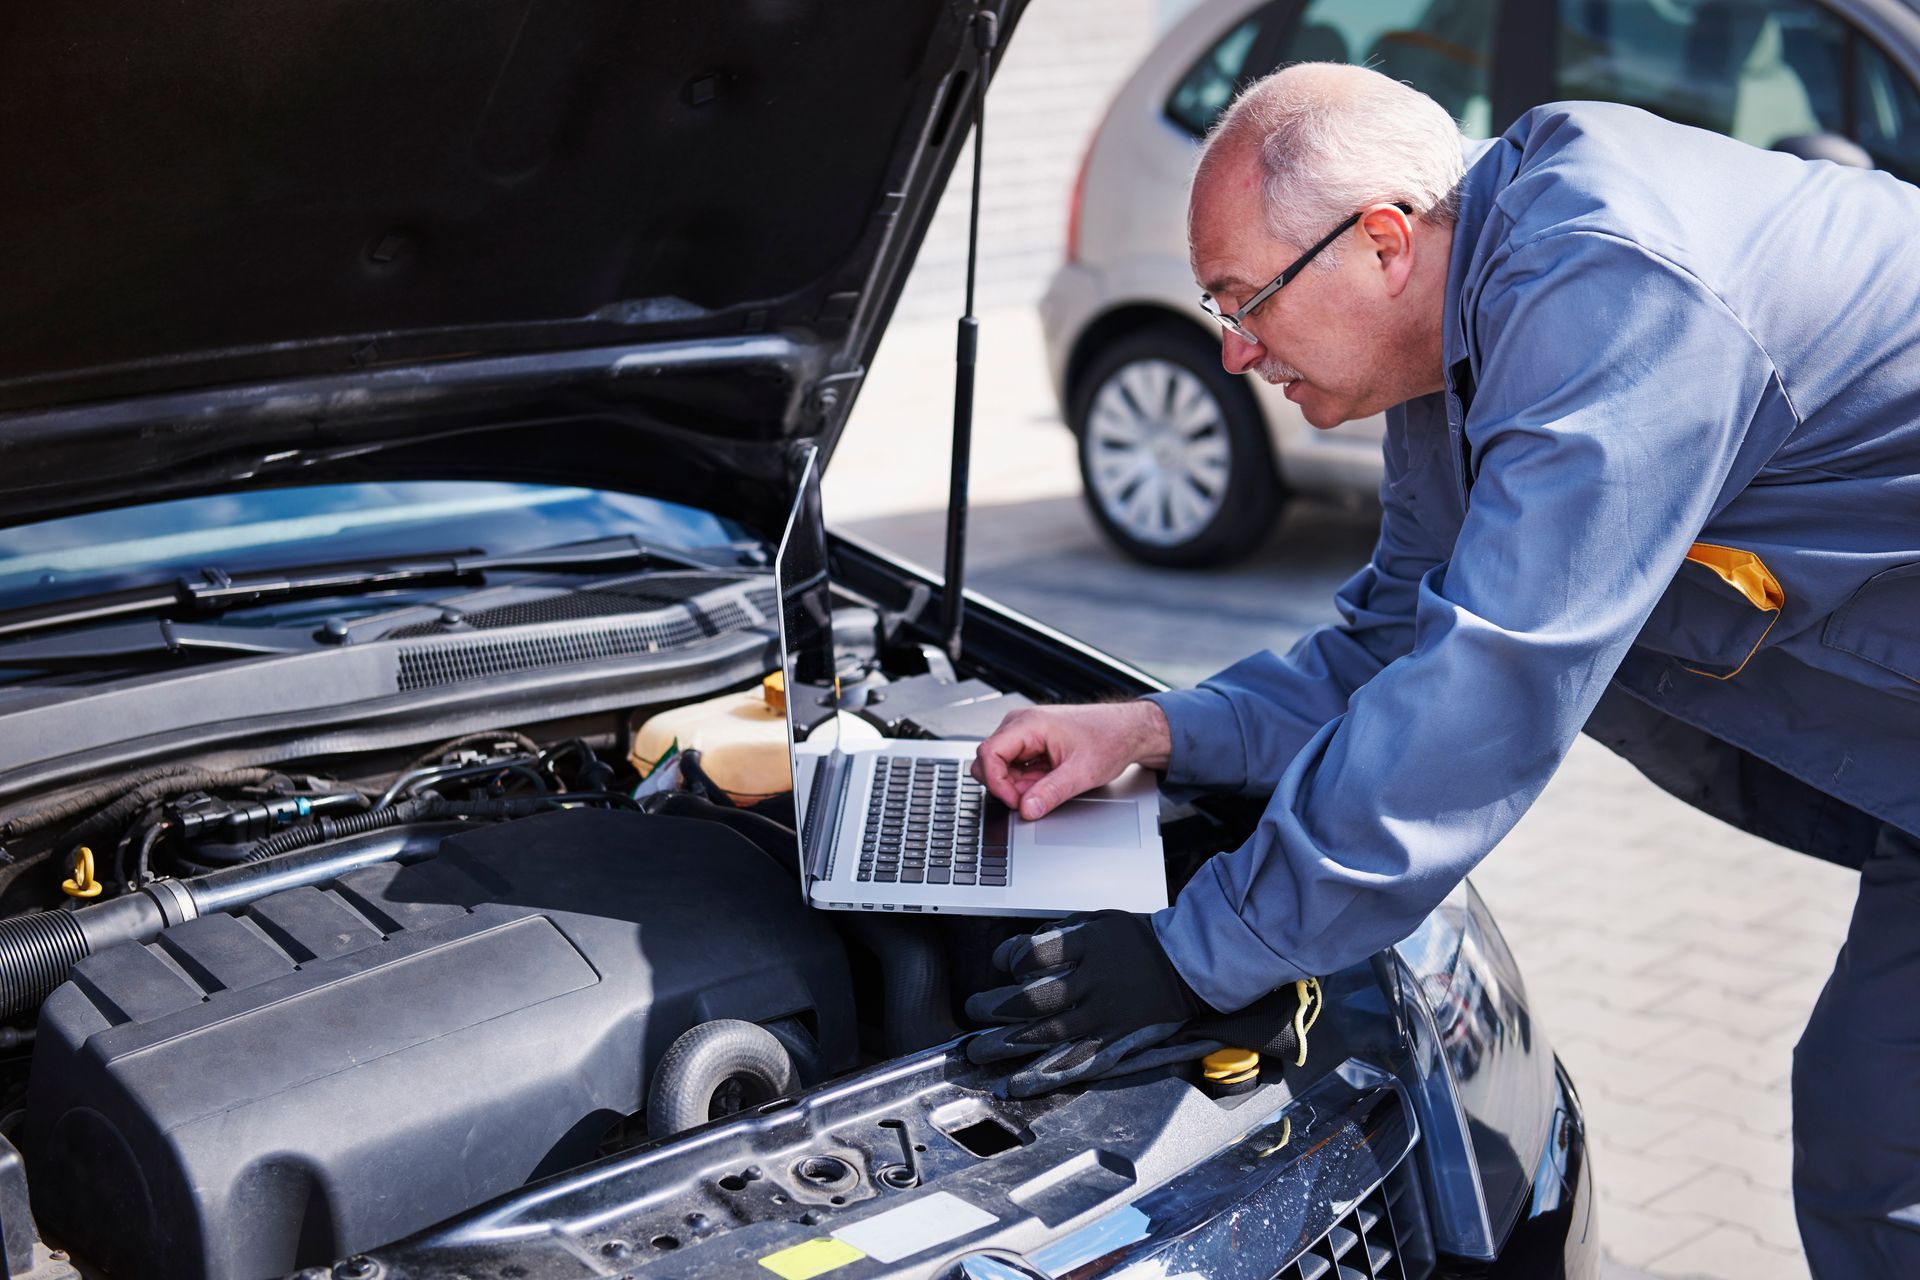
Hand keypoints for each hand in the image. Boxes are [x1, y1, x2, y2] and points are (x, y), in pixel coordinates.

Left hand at [964, 911, 1200, 1096]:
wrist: (1190, 965)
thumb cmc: (1139, 941)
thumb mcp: (1099, 920)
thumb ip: (1060, 934)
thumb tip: (1019, 953)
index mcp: (1089, 945)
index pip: (1035, 953)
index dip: (1011, 958)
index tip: (1001, 962)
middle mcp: (1094, 981)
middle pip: (1034, 998)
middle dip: (996, 1006)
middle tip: (973, 1010)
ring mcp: (1104, 1015)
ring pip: (1046, 1034)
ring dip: (1006, 1045)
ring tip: (978, 1050)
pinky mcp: (1114, 1040)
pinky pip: (1075, 1062)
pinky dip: (1044, 1076)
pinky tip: (1018, 1084)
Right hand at [972, 701, 1170, 819]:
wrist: (1127, 730)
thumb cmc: (1109, 738)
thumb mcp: (1082, 772)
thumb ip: (1051, 792)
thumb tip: (1027, 810)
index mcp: (1029, 724)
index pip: (988, 753)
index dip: (996, 783)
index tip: (1014, 801)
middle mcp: (1020, 725)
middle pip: (989, 761)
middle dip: (1005, 786)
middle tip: (1032, 798)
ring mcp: (1023, 734)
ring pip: (1000, 767)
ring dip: (1017, 785)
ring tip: (1046, 787)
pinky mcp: (1029, 744)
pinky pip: (1014, 767)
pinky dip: (1025, 782)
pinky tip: (1046, 781)